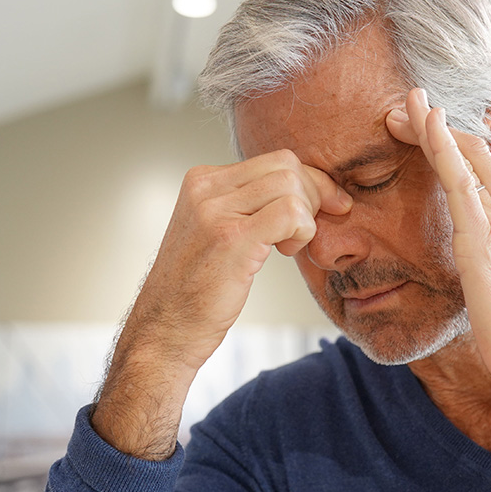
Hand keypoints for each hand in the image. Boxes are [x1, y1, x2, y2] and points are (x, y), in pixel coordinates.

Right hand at [94, 150, 349, 456]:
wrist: (164, 331)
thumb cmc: (196, 290)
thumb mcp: (216, 232)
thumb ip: (247, 206)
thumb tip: (302, 190)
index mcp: (202, 180)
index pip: (275, 160)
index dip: (310, 183)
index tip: (326, 208)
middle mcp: (205, 188)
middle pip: (287, 166)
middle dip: (314, 197)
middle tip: (306, 234)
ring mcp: (216, 211)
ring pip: (291, 186)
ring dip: (306, 218)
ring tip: (287, 247)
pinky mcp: (231, 239)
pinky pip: (290, 213)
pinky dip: (302, 231)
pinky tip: (284, 252)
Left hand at [385, 89, 490, 409]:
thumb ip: (489, 269)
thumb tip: (474, 274)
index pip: (484, 172)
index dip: (453, 146)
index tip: (427, 131)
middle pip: (474, 154)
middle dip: (438, 127)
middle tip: (407, 106)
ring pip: (463, 157)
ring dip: (431, 126)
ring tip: (405, 103)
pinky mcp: (480, 235)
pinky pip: (457, 179)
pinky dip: (440, 146)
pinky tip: (425, 123)